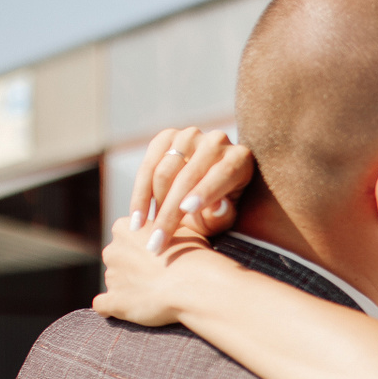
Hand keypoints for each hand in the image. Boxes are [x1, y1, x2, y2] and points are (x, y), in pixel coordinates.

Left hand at [92, 217, 217, 327]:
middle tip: (157, 276)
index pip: (124, 236)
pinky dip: (111, 308)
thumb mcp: (181, 230)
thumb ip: (162, 230)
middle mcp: (112, 250)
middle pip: (117, 259)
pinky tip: (126, 309)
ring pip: (115, 282)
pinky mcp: (113, 303)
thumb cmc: (192, 256)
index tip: (157, 256)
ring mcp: (111, 277)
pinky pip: (103, 306)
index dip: (141, 247)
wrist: (196, 286)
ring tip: (154, 295)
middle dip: (132, 267)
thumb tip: (163, 234)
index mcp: (124, 228)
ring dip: (129, 288)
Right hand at [129, 127, 254, 251]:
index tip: (187, 210)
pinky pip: (147, 166)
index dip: (205, 191)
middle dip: (170, 212)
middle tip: (157, 242)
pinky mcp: (166, 137)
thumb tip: (217, 206)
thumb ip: (222, 215)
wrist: (204, 187)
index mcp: (239, 159)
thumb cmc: (220, 209)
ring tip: (149, 232)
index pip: (222, 173)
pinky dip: (140, 193)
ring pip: (163, 171)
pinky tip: (138, 217)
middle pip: (188, 176)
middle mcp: (216, 141)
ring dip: (154, 204)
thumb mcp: (225, 217)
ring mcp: (190, 136)